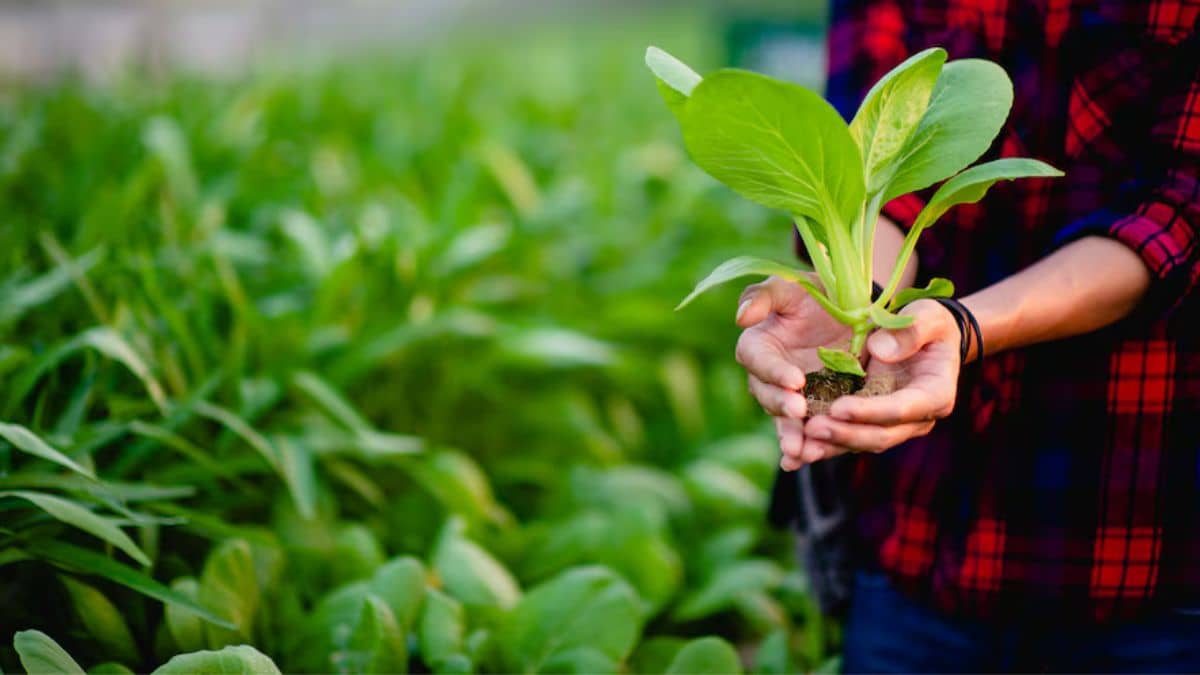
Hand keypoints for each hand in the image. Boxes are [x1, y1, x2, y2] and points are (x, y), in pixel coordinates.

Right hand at [734, 276, 851, 470]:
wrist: (852, 312)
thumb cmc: (816, 292)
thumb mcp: (792, 285)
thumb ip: (764, 296)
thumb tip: (741, 318)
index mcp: (758, 342)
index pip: (756, 359)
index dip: (773, 371)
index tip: (796, 380)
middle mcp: (768, 373)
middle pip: (765, 394)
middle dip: (781, 406)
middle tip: (800, 412)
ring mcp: (789, 394)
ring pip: (782, 418)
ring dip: (789, 435)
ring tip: (800, 451)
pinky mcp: (811, 409)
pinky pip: (803, 431)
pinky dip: (802, 447)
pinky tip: (803, 461)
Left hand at [801, 299, 960, 460]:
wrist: (922, 337)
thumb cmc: (928, 324)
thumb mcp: (928, 316)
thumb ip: (911, 331)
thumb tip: (880, 350)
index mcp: (935, 394)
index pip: (902, 409)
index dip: (870, 411)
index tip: (838, 407)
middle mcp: (915, 419)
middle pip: (879, 435)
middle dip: (845, 434)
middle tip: (811, 429)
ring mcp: (891, 425)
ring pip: (860, 442)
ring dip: (830, 445)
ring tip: (799, 443)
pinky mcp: (869, 423)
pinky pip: (845, 437)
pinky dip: (822, 444)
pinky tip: (795, 448)